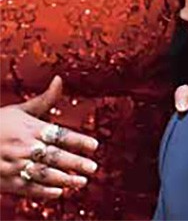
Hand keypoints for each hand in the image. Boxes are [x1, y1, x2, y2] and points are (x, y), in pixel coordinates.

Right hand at [0, 76, 98, 199]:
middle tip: (93, 168)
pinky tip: (58, 193)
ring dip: (64, 179)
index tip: (94, 146)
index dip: (78, 141)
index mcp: (30, 128)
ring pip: (43, 173)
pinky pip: (27, 188)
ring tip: (81, 182)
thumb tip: (59, 79)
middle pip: (54, 156)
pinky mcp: (6, 181)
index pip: (60, 135)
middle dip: (75, 162)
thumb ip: (44, 99)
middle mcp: (24, 147)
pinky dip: (43, 191)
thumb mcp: (19, 110)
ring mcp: (14, 165)